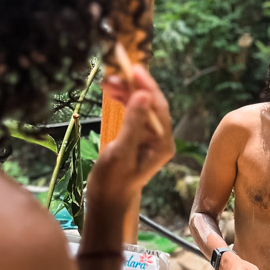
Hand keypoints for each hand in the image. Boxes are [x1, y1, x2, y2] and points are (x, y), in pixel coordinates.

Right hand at [87, 64, 173, 205]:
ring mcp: (149, 138)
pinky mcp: (137, 137)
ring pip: (140, 106)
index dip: (147, 85)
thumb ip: (133, 123)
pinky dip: (122, 100)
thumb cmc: (113, 181)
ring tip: (108, 80)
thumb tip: (144, 95)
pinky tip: (111, 91)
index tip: (134, 68)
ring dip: (126, 91)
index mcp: (163, 143)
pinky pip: (132, 112)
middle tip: (116, 71)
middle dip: (133, 86)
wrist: (106, 200)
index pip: (159, 107)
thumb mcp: (121, 151)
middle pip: (150, 103)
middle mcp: (160, 139)